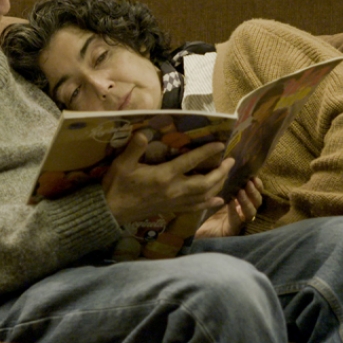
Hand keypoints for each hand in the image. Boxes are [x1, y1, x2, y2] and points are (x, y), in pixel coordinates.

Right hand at [103, 130, 234, 223]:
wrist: (110, 211)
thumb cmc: (117, 185)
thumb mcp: (122, 164)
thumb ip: (135, 147)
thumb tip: (145, 132)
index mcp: (164, 176)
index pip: (190, 162)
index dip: (207, 152)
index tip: (221, 144)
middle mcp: (174, 190)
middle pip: (205, 182)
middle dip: (220, 172)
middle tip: (231, 161)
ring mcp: (174, 202)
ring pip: (203, 196)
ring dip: (218, 185)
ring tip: (226, 175)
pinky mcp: (171, 210)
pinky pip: (195, 207)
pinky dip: (208, 203)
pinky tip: (218, 201)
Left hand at [195, 177, 263, 238]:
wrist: (197, 229)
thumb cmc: (206, 210)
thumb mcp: (215, 193)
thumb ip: (221, 182)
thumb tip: (223, 163)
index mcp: (242, 202)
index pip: (256, 193)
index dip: (257, 185)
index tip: (254, 176)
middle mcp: (243, 211)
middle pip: (257, 202)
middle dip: (254, 191)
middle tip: (249, 182)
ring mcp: (239, 221)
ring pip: (251, 212)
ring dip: (247, 201)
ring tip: (240, 191)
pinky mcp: (231, 230)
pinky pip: (237, 220)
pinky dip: (235, 210)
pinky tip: (230, 202)